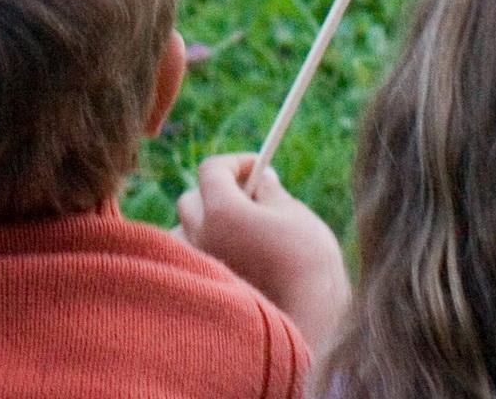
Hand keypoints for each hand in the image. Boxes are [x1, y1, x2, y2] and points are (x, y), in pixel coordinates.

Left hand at [177, 155, 349, 352]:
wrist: (309, 330)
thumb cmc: (309, 270)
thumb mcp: (298, 218)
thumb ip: (272, 193)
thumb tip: (260, 179)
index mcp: (222, 211)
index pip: (211, 170)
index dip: (235, 163)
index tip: (257, 168)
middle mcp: (200, 237)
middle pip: (192, 199)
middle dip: (216, 192)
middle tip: (249, 199)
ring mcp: (198, 268)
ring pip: (186, 233)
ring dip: (206, 226)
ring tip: (239, 234)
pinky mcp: (202, 293)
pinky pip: (191, 263)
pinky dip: (205, 255)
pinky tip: (233, 262)